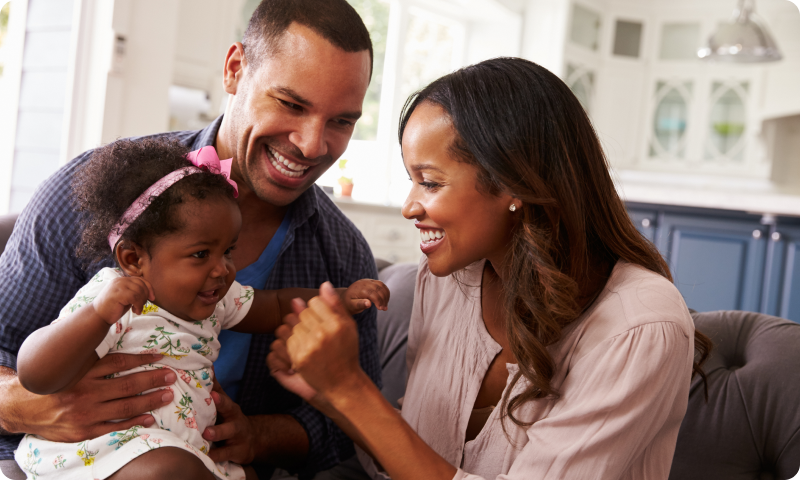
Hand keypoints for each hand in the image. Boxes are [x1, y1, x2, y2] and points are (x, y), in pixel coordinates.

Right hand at [0, 354, 174, 441]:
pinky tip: (149, 418)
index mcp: (83, 371)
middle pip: (128, 384)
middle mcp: (86, 390)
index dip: (142, 359)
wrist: (22, 406)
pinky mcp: (84, 429)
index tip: (161, 356)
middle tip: (171, 376)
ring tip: (167, 394)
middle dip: (153, 380)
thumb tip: (112, 329)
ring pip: (126, 406)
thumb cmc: (51, 381)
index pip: (120, 362)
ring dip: (150, 400)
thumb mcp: (68, 362)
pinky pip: (115, 426)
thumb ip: (89, 352)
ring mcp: (86, 412)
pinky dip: (134, 422)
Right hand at [93, 276, 154, 324]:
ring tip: (137, 310)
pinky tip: (135, 311)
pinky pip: (135, 297)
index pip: (141, 280)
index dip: (149, 288)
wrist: (98, 315)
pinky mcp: (118, 294)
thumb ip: (134, 292)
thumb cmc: (113, 308)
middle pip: (141, 285)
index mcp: (122, 280)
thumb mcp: (126, 297)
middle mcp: (120, 281)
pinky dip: (138, 305)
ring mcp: (118, 286)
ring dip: (142, 303)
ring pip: (139, 291)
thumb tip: (149, 292)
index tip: (153, 298)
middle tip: (140, 306)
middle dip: (145, 297)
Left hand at [202, 386, 258, 464]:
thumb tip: (206, 367)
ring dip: (218, 433)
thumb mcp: (226, 405)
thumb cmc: (231, 419)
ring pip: (228, 433)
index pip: (224, 399)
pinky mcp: (237, 451)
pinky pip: (226, 454)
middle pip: (230, 410)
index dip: (219, 395)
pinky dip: (217, 455)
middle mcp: (235, 419)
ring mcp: (237, 436)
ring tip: (207, 433)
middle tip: (212, 400)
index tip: (211, 391)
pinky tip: (208, 456)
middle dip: (221, 405)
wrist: (254, 439)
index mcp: (230, 408)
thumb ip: (215, 389)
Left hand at [280, 282, 362, 399]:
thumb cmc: (346, 351)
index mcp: (337, 324)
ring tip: (314, 343)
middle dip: (309, 320)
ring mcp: (310, 347)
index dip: (317, 309)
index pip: (314, 302)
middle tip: (318, 333)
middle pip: (303, 314)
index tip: (323, 319)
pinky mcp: (299, 358)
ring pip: (295, 326)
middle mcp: (323, 334)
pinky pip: (290, 340)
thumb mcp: (348, 326)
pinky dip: (296, 343)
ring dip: (302, 332)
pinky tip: (307, 350)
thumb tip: (324, 284)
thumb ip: (335, 304)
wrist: (342, 382)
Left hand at [341, 278, 389, 313]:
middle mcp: (364, 283)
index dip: (379, 301)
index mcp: (359, 289)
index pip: (372, 294)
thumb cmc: (348, 304)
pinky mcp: (370, 281)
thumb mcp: (352, 306)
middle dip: (383, 299)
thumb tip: (369, 303)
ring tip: (385, 305)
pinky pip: (381, 284)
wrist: (344, 297)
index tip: (381, 309)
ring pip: (381, 285)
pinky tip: (385, 299)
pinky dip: (385, 291)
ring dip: (386, 295)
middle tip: (384, 309)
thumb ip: (360, 304)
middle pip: (378, 289)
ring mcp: (367, 280)